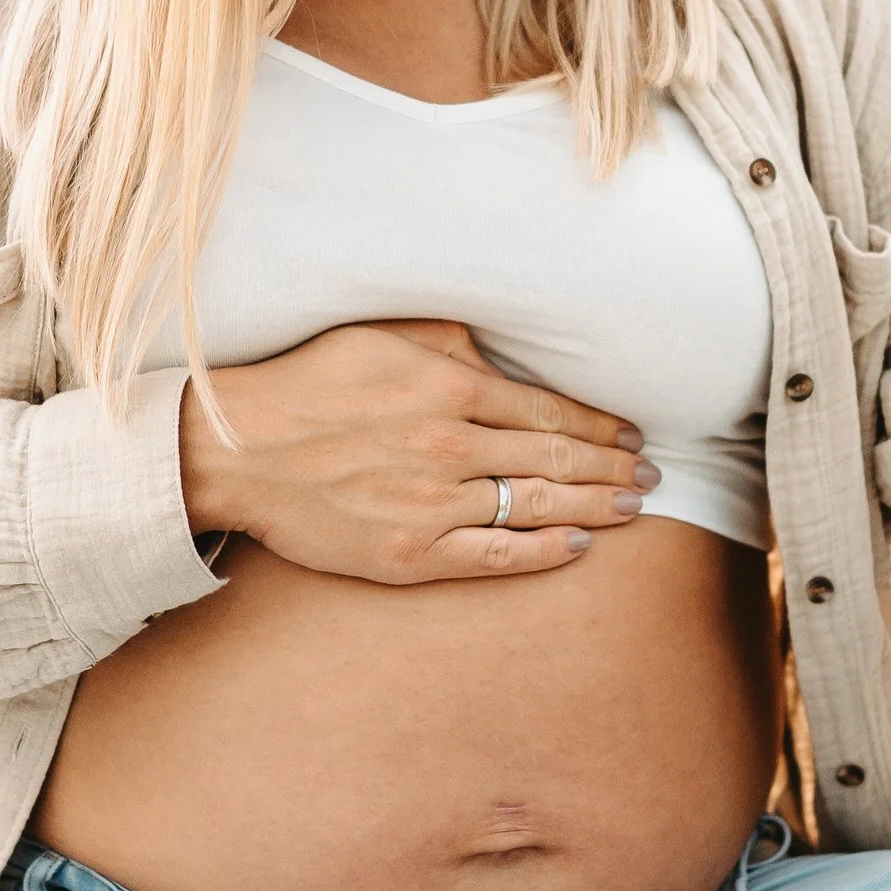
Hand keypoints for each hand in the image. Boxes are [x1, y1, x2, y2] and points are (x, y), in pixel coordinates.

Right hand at [176, 318, 654, 584]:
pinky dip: (542, 552)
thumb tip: (502, 353)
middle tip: (653, 476)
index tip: (630, 434)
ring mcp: (433, 506)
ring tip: (633, 508)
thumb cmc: (308, 384)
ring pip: (536, 508)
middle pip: (555, 462)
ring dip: (594, 507)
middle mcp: (452, 449)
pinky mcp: (410, 553)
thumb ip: (452, 341)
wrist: (238, 450)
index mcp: (450, 389)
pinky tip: (576, 546)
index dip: (599, 426)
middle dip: (613, 469)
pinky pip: (494, 556)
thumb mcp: (383, 335)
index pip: (549, 412)